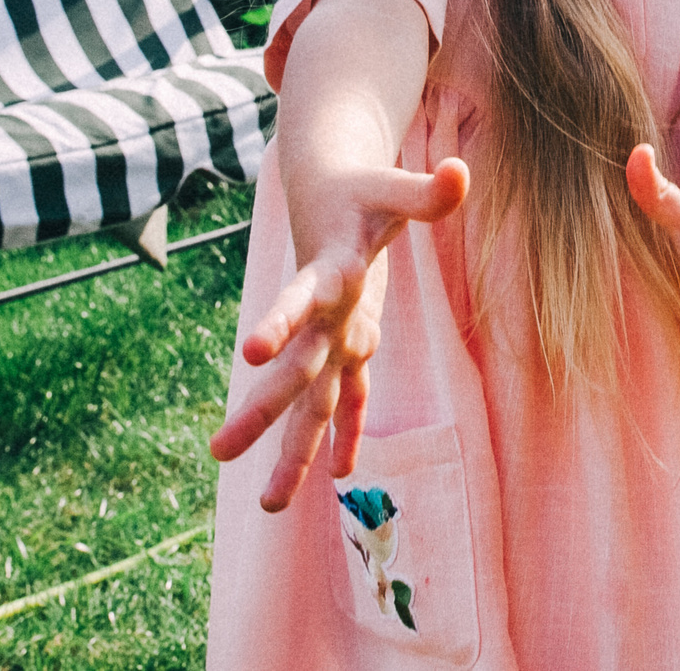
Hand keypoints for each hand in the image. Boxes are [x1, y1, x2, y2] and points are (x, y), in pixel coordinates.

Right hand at [208, 157, 467, 511]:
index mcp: (327, 272)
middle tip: (218, 451)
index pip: (300, 299)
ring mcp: (333, 335)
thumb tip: (460, 174)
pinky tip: (342, 474)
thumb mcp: (391, 186)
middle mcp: (323, 314)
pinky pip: (348, 396)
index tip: (250, 354)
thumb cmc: (360, 186)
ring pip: (311, 399)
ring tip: (271, 505)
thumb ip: (424, 192)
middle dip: (259, 411)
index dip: (279, 322)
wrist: (327, 189)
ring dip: (293, 449)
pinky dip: (348, 432)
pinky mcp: (352, 342)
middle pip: (292, 368)